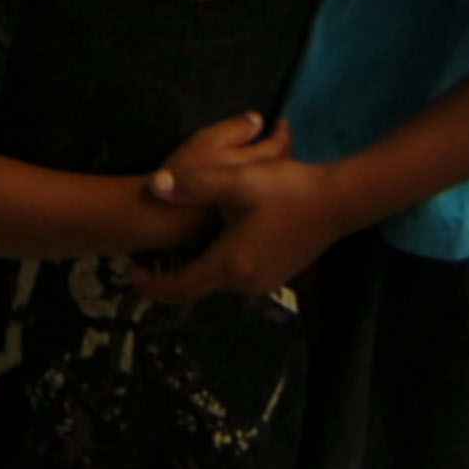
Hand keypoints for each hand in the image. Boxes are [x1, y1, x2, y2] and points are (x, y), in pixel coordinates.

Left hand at [133, 130, 348, 304]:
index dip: (150, 284)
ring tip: (179, 238)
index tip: (130, 269)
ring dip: (196, 262)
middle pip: (196, 284)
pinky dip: (217, 260)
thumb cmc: (288, 190)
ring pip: (216, 277)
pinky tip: (216, 233)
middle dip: (171, 270)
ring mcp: (263, 282)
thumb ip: (194, 184)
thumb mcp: (237, 181)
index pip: (179, 287)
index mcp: (230, 264)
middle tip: (150, 249)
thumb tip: (154, 186)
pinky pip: (235, 273)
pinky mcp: (276, 275)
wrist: (338, 201)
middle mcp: (245, 283)